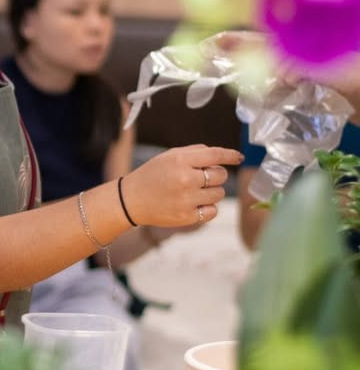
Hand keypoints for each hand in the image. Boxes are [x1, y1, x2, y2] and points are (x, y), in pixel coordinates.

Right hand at [122, 144, 243, 227]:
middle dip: (216, 175)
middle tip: (200, 178)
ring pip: (219, 194)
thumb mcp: (169, 156)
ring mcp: (186, 200)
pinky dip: (208, 208)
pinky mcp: (187, 217)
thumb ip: (195, 152)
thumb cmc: (152, 175)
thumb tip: (222, 156)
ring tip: (195, 192)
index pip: (215, 155)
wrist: (131, 200)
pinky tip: (194, 204)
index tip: (238, 157)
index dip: (230, 155)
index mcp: (181, 161)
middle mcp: (185, 180)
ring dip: (212, 192)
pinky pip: (213, 211)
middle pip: (221, 176)